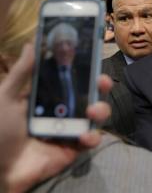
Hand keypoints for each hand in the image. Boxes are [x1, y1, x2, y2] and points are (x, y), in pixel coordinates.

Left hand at [1, 44, 112, 192]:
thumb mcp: (6, 97)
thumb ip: (22, 72)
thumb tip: (32, 43)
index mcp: (46, 97)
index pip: (70, 79)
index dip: (83, 69)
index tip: (92, 59)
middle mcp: (61, 111)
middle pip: (88, 95)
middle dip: (99, 87)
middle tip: (102, 82)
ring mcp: (69, 130)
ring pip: (95, 116)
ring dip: (101, 110)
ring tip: (93, 111)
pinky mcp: (73, 149)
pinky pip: (90, 140)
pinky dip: (92, 137)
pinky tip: (85, 136)